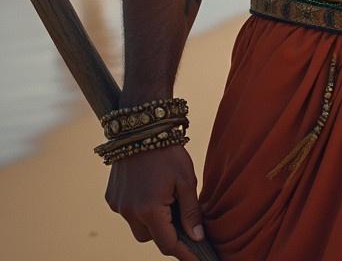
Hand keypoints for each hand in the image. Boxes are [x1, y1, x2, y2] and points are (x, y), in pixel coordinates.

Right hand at [106, 145, 205, 260]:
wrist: (140, 126)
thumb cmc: (167, 151)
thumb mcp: (186, 179)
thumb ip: (191, 211)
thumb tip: (197, 236)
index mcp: (149, 209)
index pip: (168, 244)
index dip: (185, 252)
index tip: (198, 259)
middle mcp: (129, 212)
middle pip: (151, 238)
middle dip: (166, 232)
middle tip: (180, 213)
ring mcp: (118, 205)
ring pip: (138, 226)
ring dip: (151, 220)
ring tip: (165, 196)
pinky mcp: (111, 197)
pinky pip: (128, 212)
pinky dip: (139, 207)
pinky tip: (149, 188)